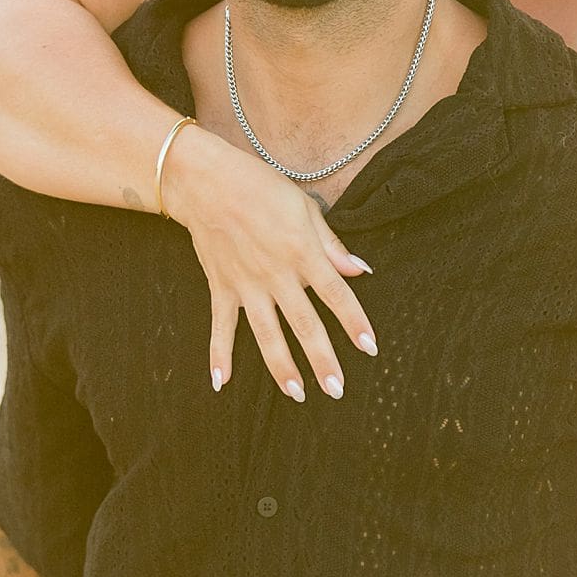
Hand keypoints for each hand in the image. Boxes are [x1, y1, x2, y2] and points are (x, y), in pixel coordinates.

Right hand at [161, 125, 376, 400]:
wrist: (206, 181)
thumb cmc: (260, 187)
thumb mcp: (305, 207)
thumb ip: (331, 244)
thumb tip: (360, 270)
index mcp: (302, 252)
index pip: (336, 294)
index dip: (354, 322)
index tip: (369, 347)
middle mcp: (276, 274)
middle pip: (304, 323)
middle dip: (322, 359)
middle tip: (336, 390)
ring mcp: (246, 284)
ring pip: (267, 333)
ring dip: (281, 366)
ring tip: (296, 394)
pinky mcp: (221, 287)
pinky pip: (221, 327)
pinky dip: (219, 355)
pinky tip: (222, 383)